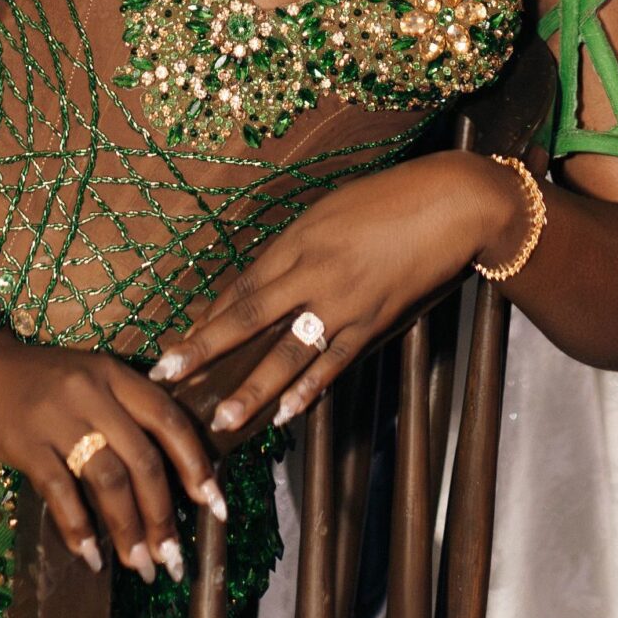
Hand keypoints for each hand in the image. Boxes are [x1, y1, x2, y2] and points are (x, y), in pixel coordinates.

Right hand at [0, 328, 223, 581]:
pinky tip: (89, 555)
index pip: (169, 419)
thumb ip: (122, 411)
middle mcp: (93, 390)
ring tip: (139, 566)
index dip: (196, 465)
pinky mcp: (24, 439)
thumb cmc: (35, 378)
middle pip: (143, 458)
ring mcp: (58, 414)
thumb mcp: (87, 378)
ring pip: (108, 478)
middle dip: (162, 515)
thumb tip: (163, 474)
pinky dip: (78, 527)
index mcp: (115, 373)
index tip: (213, 506)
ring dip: (127, 529)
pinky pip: (60, 490)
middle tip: (171, 558)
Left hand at [146, 153, 524, 433]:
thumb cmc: (390, 197)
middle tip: (165, 376)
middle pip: (248, 316)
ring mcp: (344, 301)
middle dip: (204, 349)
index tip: (177, 344)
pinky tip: (287, 413)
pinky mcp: (375, 322)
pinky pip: (335, 362)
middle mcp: (314, 271)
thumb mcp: (332, 210)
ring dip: (253, 389)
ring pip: (288, 352)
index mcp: (299, 239)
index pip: (242, 286)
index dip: (208, 318)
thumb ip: (298, 247)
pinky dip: (310, 390)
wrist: (452, 203)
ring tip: (223, 419)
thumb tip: (266, 283)